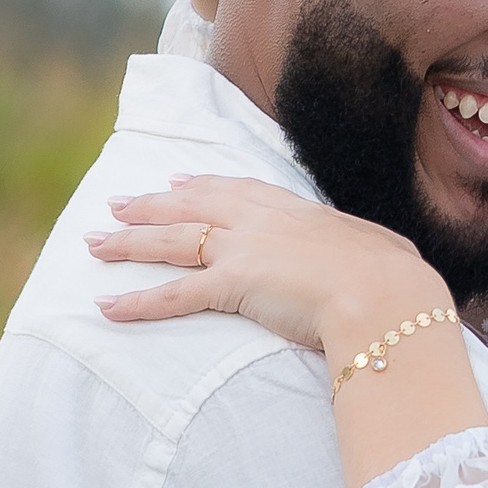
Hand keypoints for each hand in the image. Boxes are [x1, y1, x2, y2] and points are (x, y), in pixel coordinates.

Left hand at [90, 176, 439, 356]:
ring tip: (93, 244)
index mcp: (295, 210)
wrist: (385, 292)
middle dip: (151, 204)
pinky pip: (174, 295)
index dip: (202, 184)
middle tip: (116, 203)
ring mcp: (242, 249)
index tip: (177, 179)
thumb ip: (364, 253)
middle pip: (192, 206)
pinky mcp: (231, 285)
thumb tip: (386, 265)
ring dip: (129, 243)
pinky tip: (106, 307)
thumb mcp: (379, 252)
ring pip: (172, 241)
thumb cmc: (394, 278)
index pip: (237, 189)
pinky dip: (137, 302)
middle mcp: (261, 221)